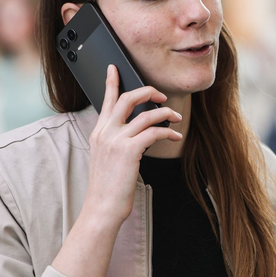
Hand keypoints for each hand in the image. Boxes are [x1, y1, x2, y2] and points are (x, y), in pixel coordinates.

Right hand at [82, 65, 182, 228]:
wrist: (102, 208)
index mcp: (98, 133)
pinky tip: (175, 136)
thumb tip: (136, 132)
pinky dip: (168, 131)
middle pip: (128, 98)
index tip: (115, 68)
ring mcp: (116, 140)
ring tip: (176, 119)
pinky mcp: (129, 150)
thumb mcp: (106, 159)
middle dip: (148, 91)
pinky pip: (154, 131)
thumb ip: (116, 141)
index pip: (106, 101)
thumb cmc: (108, 187)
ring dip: (166, 113)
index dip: (111, 82)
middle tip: (162, 96)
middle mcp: (105, 133)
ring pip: (146, 114)